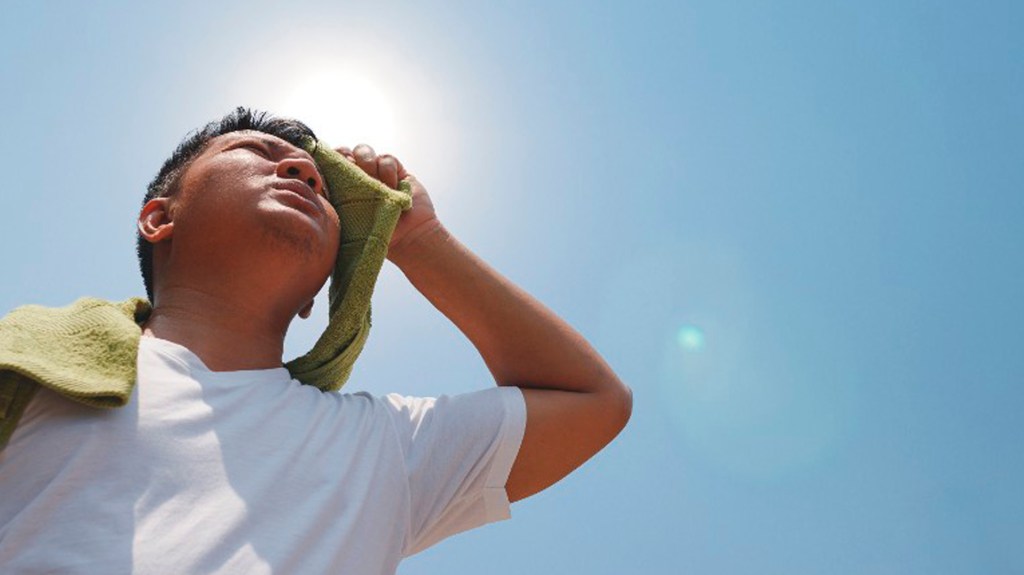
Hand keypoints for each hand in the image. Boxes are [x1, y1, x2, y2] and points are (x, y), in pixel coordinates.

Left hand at [334, 144, 440, 258]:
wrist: (409, 239)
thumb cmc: (373, 238)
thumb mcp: (344, 224)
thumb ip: (329, 204)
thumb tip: (312, 188)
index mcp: (339, 189)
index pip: (325, 165)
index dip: (324, 161)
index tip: (327, 169)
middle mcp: (356, 178)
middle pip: (342, 152)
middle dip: (344, 157)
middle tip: (350, 172)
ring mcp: (376, 172)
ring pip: (362, 150)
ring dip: (366, 163)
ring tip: (375, 184)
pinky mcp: (395, 171)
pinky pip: (386, 158)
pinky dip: (387, 170)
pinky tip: (393, 187)